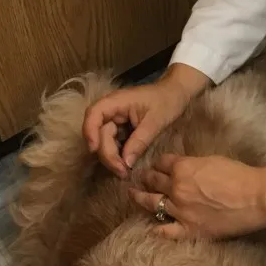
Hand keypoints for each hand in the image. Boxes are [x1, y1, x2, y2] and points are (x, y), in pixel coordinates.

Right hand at [82, 65, 206, 176]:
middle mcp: (111, 110)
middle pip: (99, 133)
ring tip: (124, 172)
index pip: (94, 114)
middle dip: (107, 154)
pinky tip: (126, 166)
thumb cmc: (167, 102)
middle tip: (122, 172)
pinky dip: (118, 154)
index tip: (94, 150)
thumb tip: (125, 163)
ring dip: (112, 157)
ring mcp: (115, 119)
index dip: (90, 132)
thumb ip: (140, 141)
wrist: (176, 93)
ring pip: (105, 141)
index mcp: (116, 102)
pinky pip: (114, 143)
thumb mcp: (155, 122)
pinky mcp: (121, 128)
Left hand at [130, 154, 265, 238]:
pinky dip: (157, 229)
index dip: (157, 163)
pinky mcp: (189, 229)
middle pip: (153, 181)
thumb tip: (183, 168)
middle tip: (140, 179)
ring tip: (135, 196)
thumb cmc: (239, 175)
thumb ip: (192, 164)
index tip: (155, 165)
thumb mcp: (211, 160)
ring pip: (152, 204)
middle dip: (145, 178)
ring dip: (141, 198)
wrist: (256, 197)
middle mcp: (176, 188)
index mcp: (182, 168)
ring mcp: (180, 211)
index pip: (161, 163)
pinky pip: (166, 231)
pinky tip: (151, 228)